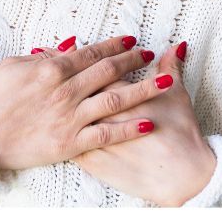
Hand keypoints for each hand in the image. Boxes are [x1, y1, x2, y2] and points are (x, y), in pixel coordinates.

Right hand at [0, 33, 175, 172]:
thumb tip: (69, 45)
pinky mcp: (70, 143)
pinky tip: (148, 123)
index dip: (114, 45)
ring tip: (165, 83)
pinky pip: (106, 134)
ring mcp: (70, 117)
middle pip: (108, 71)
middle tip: (150, 55)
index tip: (131, 40)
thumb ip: (43, 56)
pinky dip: (128, 128)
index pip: (91, 52)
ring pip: (115, 99)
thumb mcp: (12, 66)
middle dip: (133, 61)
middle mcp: (65, 91)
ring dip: (143, 90)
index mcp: (51, 69)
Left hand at [31, 39, 216, 206]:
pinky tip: (46, 119)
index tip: (69, 45)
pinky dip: (55, 126)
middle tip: (47, 57)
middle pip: (72, 87)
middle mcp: (99, 113)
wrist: (180, 176)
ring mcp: (92, 137)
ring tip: (40, 82)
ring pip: (63, 112)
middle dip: (58, 72)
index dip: (81, 56)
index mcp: (116, 93)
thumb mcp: (177, 97)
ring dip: (50, 96)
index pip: (93, 68)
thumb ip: (172, 67)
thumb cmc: (181, 134)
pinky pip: (64, 140)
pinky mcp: (89, 159)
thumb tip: (177, 46)